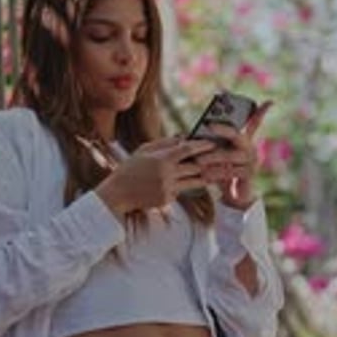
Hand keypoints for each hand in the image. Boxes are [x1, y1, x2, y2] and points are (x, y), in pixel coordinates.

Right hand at [95, 136, 213, 217]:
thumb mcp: (145, 150)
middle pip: (195, 167)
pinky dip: (184, 185)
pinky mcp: (167, 199)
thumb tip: (183, 137)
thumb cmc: (131, 168)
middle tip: (218, 157)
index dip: (202, 146)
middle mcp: (167, 174)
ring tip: (212, 171)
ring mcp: (168, 188)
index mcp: (162, 159)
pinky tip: (189, 182)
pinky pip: (181, 190)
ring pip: (193, 182)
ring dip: (202, 176)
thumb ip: (165, 143)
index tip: (212, 143)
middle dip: (206, 162)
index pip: (188, 150)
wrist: (118, 193)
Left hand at [197, 101, 272, 208]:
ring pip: (229, 156)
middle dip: (223, 128)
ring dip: (213, 157)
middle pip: (236, 135)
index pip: (255, 122)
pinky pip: (230, 172)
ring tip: (198, 161)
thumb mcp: (217, 156)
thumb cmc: (223, 172)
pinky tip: (205, 175)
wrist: (234, 196)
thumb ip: (210, 145)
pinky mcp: (248, 174)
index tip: (268, 101)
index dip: (261, 111)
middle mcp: (250, 148)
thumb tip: (187, 136)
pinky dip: (215, 173)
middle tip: (208, 124)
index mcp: (244, 140)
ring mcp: (251, 161)